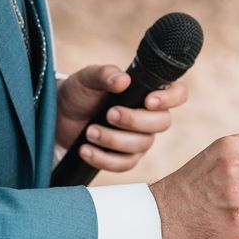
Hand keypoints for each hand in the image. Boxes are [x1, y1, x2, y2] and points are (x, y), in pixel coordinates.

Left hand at [55, 64, 187, 171]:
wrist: (60, 118)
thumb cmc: (80, 94)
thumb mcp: (87, 79)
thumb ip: (104, 74)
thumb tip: (123, 80)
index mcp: (148, 92)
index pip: (178, 94)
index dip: (170, 99)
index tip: (148, 101)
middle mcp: (150, 117)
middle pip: (162, 123)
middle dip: (135, 120)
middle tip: (109, 114)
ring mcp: (140, 139)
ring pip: (142, 145)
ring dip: (114, 139)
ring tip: (89, 132)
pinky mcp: (125, 158)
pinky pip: (124, 164)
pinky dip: (103, 158)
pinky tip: (85, 150)